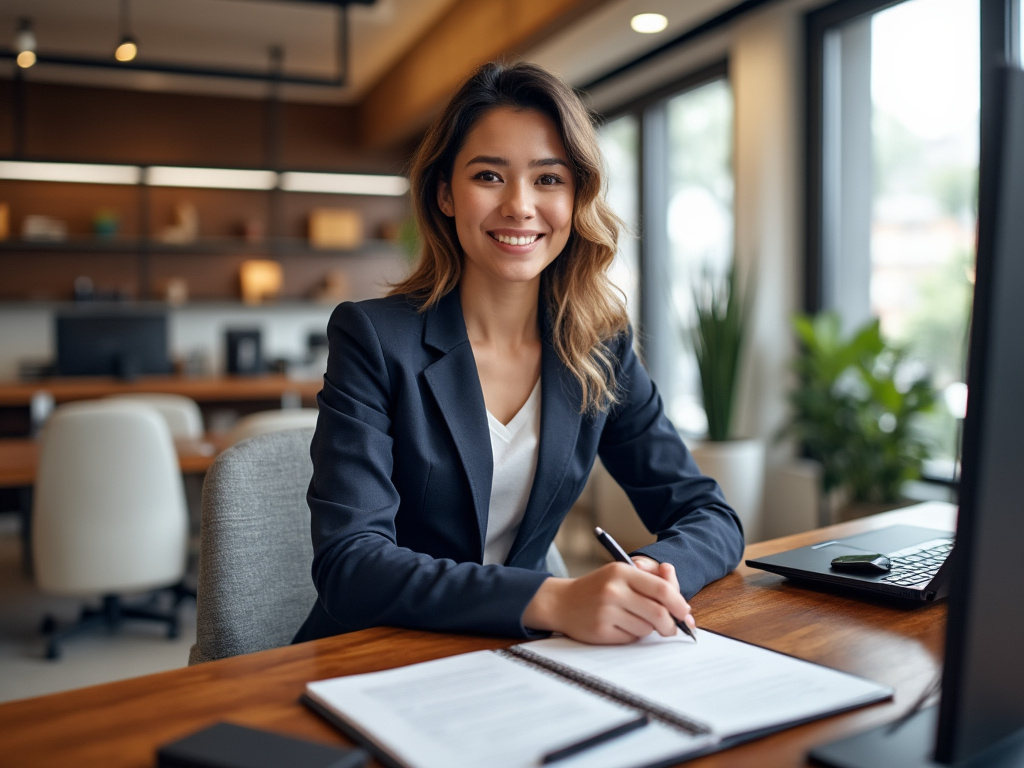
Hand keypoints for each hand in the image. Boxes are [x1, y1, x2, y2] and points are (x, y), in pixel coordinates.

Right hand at [522, 560, 693, 643]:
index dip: (679, 603)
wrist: (561, 602)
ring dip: (648, 629)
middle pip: (658, 613)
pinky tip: (620, 627)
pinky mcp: (600, 631)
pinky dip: (633, 635)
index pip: (662, 589)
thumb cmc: (598, 589)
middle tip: (671, 629)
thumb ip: (652, 580)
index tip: (686, 613)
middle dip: (671, 624)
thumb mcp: (622, 575)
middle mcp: (613, 590)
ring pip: (646, 628)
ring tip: (634, 621)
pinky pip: (631, 638)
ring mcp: (606, 611)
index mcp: (622, 571)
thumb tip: (679, 592)